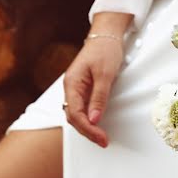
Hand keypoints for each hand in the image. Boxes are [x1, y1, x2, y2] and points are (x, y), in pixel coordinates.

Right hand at [63, 14, 130, 147]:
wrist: (106, 36)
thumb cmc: (105, 51)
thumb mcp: (105, 74)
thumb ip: (99, 97)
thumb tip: (94, 119)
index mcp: (72, 84)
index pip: (75, 114)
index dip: (88, 129)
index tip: (102, 138)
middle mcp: (71, 88)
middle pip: (74, 117)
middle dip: (88, 131)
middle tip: (104, 141)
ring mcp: (76, 89)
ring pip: (77, 114)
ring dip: (88, 127)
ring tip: (101, 137)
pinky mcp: (84, 88)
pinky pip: (83, 108)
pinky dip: (89, 119)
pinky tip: (98, 125)